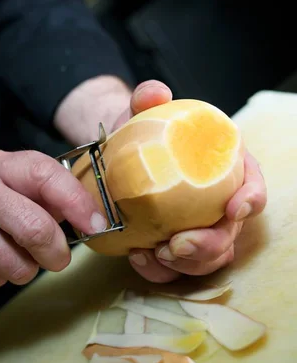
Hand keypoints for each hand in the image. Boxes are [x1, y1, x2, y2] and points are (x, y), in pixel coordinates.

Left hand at [121, 80, 267, 282]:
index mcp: (222, 171)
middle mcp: (214, 205)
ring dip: (185, 264)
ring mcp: (194, 230)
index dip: (251, 199)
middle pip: (230, 234)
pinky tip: (137, 257)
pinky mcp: (169, 247)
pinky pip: (172, 270)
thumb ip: (147, 99)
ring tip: (153, 253)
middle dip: (210, 246)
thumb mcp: (140, 113)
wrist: (111, 159)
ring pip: (207, 259)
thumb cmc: (138, 135)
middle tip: (176, 244)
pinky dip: (157, 270)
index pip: (251, 186)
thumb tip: (154, 93)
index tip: (235, 207)